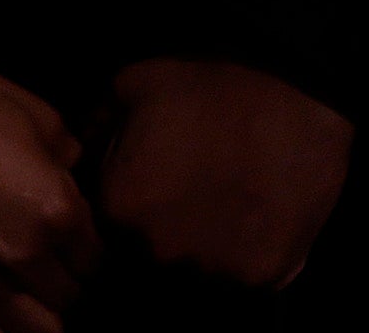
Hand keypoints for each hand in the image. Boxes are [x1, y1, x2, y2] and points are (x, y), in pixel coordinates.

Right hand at [0, 19, 92, 332]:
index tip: (73, 235)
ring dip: (32, 311)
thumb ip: (68, 165)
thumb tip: (71, 184)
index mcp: (55, 213)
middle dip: (62, 280)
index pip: (94, 261)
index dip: (85, 247)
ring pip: (29, 330)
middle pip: (66, 299)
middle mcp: (19, 257)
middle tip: (47, 257)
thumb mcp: (39, 115)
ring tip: (21, 286)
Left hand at [90, 58, 351, 294]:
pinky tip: (250, 222)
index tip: (142, 195)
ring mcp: (212, 271)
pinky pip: (240, 281)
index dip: (122, 214)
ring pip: (193, 275)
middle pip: (146, 259)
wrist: (291, 94)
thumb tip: (77, 159)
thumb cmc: (205, 86)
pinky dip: (241, 259)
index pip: (102, 233)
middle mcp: (159, 250)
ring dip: (199, 253)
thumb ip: (95, 132)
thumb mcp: (129, 88)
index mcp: (118, 209)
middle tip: (185, 200)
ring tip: (220, 211)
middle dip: (157, 236)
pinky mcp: (261, 279)